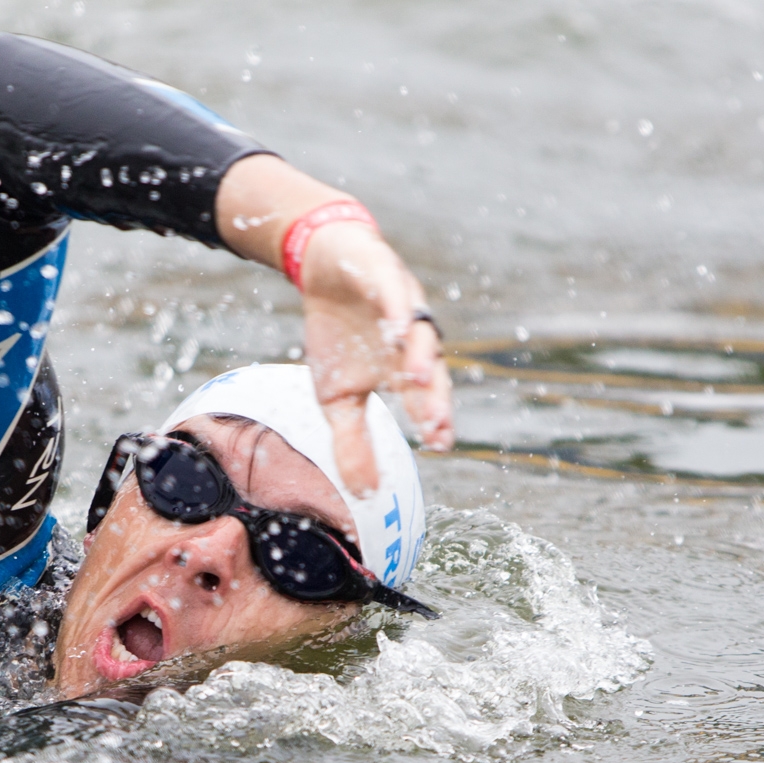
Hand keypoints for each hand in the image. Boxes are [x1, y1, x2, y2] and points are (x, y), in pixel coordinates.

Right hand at [300, 223, 453, 495]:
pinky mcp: (384, 274)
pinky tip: (395, 330)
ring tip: (415, 380)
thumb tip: (362, 494)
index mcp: (403, 369)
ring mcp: (401, 306)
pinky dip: (396, 312)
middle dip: (432, 397)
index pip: (426, 399)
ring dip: (419, 355)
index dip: (432, 421)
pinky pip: (394, 294)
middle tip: (434, 424)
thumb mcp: (336, 397)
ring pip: (418, 332)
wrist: (324, 269)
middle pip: (431, 369)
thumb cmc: (336, 336)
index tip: (439, 446)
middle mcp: (411, 339)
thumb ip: (352, 443)